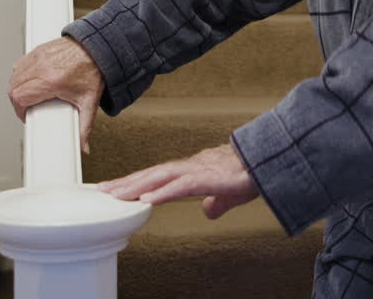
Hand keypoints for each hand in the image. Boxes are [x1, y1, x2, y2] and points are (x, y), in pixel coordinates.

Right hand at [8, 36, 104, 152]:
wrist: (100, 47)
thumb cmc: (94, 70)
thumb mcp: (89, 101)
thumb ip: (85, 127)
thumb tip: (83, 146)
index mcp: (51, 81)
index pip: (20, 97)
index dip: (19, 110)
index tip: (26, 115)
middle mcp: (42, 67)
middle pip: (14, 87)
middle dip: (17, 101)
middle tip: (26, 107)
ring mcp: (39, 56)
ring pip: (14, 74)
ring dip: (17, 87)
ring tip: (27, 95)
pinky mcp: (40, 50)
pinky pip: (21, 63)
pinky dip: (20, 73)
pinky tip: (29, 80)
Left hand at [97, 144, 258, 218]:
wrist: (270, 162)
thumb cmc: (251, 173)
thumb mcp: (228, 194)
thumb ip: (215, 202)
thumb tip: (208, 211)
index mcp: (194, 170)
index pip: (159, 175)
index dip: (137, 181)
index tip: (117, 188)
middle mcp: (191, 167)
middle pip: (152, 174)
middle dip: (127, 182)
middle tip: (103, 190)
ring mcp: (198, 170)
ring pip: (161, 177)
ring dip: (136, 186)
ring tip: (116, 194)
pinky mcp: (209, 177)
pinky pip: (181, 186)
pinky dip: (163, 192)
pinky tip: (147, 199)